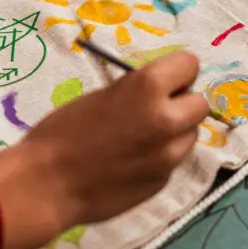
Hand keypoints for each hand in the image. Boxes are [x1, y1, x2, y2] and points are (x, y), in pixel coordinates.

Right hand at [4, 52, 207, 232]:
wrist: (47, 183)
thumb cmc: (62, 131)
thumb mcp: (102, 95)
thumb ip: (137, 92)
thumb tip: (160, 92)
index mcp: (148, 88)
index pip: (190, 65)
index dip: (175, 72)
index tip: (162, 81)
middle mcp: (167, 119)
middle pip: (200, 103)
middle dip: (181, 104)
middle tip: (154, 110)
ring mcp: (169, 156)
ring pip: (189, 135)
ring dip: (173, 133)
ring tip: (140, 139)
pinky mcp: (162, 182)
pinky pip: (172, 161)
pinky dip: (158, 158)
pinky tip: (129, 163)